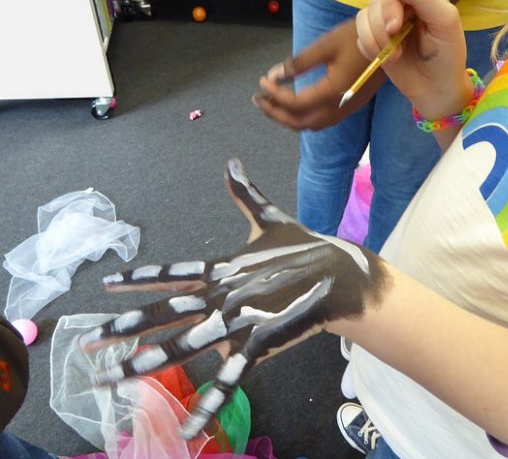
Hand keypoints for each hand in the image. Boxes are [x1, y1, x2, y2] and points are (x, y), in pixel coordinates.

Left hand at [79, 159, 388, 438]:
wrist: (340, 274)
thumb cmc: (304, 248)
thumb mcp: (271, 219)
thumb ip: (246, 194)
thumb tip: (230, 160)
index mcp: (221, 268)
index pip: (171, 273)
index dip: (139, 279)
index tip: (106, 284)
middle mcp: (221, 294)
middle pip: (163, 314)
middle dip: (122, 329)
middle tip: (86, 345)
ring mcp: (238, 320)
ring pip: (183, 346)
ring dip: (144, 366)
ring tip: (109, 381)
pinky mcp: (260, 344)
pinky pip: (230, 378)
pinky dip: (209, 404)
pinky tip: (188, 429)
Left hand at [252, 20, 385, 130]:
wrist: (392, 42)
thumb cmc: (359, 38)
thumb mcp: (326, 45)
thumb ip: (299, 63)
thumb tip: (274, 75)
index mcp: (333, 92)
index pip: (295, 103)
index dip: (274, 95)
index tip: (262, 82)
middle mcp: (339, 107)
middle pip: (300, 122)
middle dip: (275, 114)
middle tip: (258, 100)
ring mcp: (345, 110)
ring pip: (310, 125)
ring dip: (288, 118)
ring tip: (270, 104)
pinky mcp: (349, 107)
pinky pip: (321, 121)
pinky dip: (302, 117)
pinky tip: (293, 105)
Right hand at [356, 0, 471, 118]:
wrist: (435, 89)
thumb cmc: (447, 56)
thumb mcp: (444, 21)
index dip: (389, 5)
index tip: (394, 27)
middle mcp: (402, 4)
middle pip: (376, 1)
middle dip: (381, 26)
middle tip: (397, 48)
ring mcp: (386, 23)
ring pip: (363, 17)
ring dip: (375, 41)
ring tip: (395, 58)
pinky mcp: (375, 41)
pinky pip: (359, 37)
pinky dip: (370, 50)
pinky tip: (387, 61)